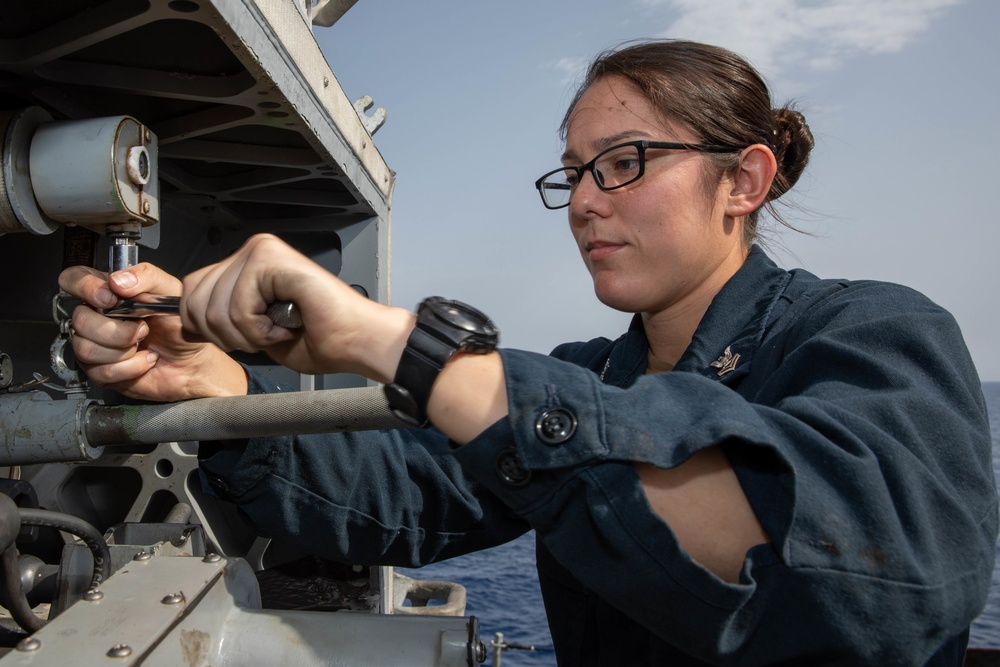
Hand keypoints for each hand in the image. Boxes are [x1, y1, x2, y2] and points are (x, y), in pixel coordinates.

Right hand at [57, 263, 247, 400]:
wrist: (193, 360)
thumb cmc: (179, 325)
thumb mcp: (170, 292)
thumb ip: (146, 276)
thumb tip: (118, 280)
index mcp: (108, 292)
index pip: (74, 279)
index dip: (85, 287)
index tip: (110, 299)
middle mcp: (96, 318)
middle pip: (80, 320)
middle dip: (117, 329)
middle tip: (143, 328)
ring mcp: (95, 345)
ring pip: (87, 348)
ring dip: (125, 350)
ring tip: (144, 344)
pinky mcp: (100, 371)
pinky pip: (102, 370)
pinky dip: (132, 367)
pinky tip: (145, 360)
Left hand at [181, 234, 413, 380]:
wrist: (354, 343)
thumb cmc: (318, 339)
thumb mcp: (251, 332)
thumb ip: (219, 317)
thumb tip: (182, 318)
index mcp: (246, 263)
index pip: (189, 291)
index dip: (206, 327)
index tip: (245, 337)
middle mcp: (253, 250)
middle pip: (195, 299)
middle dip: (225, 335)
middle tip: (265, 335)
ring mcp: (263, 251)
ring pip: (216, 307)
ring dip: (247, 335)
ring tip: (279, 329)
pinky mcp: (273, 259)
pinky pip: (238, 305)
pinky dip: (259, 330)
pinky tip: (286, 324)